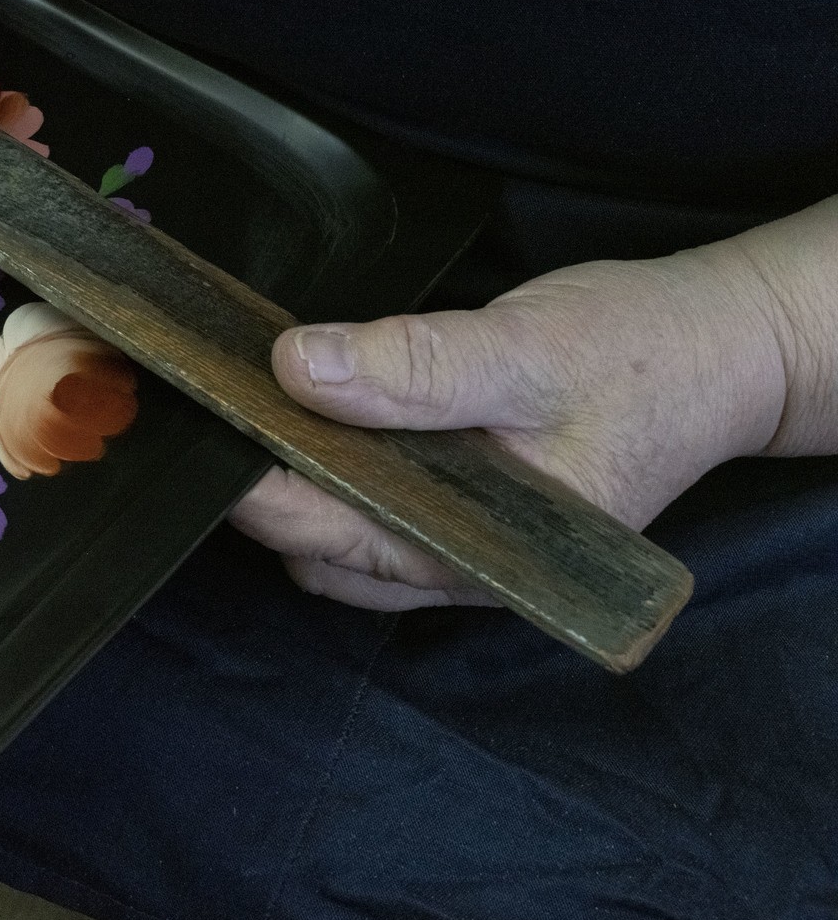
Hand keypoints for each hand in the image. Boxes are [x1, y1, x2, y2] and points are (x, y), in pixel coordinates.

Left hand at [228, 250, 790, 610]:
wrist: (722, 356)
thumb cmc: (641, 358)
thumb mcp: (529, 352)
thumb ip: (417, 367)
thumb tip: (299, 369)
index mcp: (473, 553)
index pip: (321, 531)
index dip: (250, 477)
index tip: (198, 414)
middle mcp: (453, 568)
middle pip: (309, 544)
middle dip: (253, 482)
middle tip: (208, 396)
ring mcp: (451, 545)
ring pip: (329, 534)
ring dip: (286, 478)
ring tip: (250, 400)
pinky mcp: (451, 511)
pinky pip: (361, 507)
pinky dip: (322, 467)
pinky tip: (305, 412)